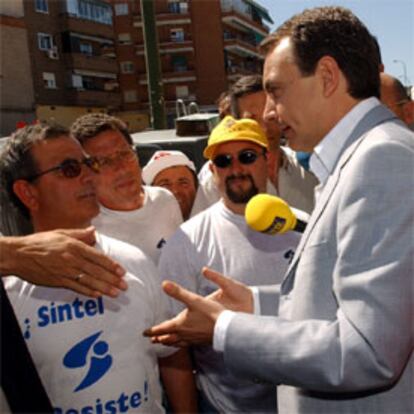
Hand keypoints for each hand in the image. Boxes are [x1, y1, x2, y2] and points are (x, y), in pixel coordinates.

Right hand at [0, 227, 126, 297]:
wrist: (19, 255)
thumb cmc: (40, 242)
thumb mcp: (61, 233)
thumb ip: (80, 234)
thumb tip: (94, 232)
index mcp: (74, 246)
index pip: (98, 257)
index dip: (112, 265)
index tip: (122, 271)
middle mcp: (72, 259)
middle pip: (96, 271)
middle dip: (112, 279)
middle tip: (124, 285)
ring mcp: (65, 271)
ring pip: (89, 281)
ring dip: (104, 287)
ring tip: (115, 293)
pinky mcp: (58, 281)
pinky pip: (76, 287)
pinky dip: (88, 292)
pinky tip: (97, 295)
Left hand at [143, 267, 252, 345]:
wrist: (226, 328)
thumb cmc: (210, 313)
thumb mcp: (193, 299)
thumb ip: (178, 292)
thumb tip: (163, 284)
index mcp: (179, 324)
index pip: (162, 328)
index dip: (152, 330)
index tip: (144, 333)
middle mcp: (184, 334)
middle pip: (168, 338)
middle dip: (159, 338)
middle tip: (152, 340)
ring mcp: (193, 339)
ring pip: (177, 343)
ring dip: (169, 343)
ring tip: (164, 343)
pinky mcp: (201, 341)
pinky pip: (186, 344)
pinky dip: (180, 344)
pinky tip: (184, 342)